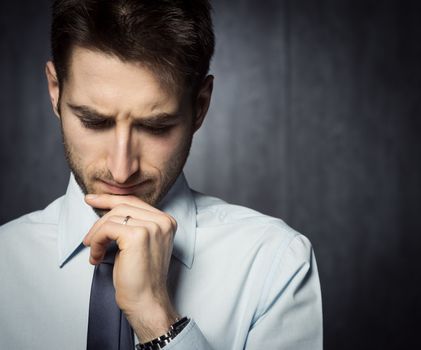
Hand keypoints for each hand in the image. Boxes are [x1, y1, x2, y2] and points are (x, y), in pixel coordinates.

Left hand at [83, 194, 179, 341]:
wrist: (147, 301)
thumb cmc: (141, 277)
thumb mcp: (141, 244)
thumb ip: (134, 224)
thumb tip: (107, 209)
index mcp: (167, 221)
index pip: (135, 201)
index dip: (110, 199)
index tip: (92, 199)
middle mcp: (163, 220)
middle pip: (123, 205)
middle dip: (99, 217)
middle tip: (87, 236)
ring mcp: (152, 226)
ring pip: (113, 216)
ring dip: (96, 234)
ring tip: (94, 251)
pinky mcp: (138, 235)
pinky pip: (107, 228)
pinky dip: (96, 242)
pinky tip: (96, 257)